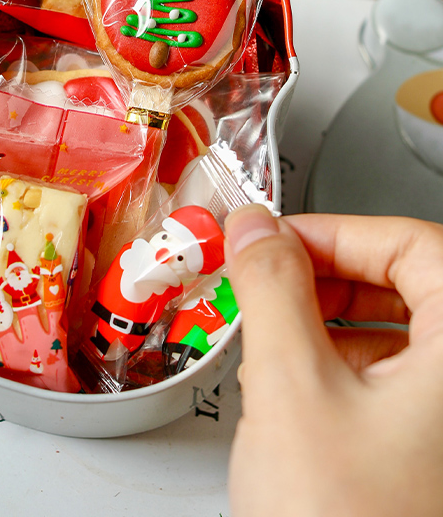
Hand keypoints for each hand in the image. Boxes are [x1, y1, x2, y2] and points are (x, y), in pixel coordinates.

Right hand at [223, 205, 442, 516]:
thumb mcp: (293, 389)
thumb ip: (271, 289)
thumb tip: (257, 231)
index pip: (413, 244)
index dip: (334, 231)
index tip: (275, 239)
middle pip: (411, 283)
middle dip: (326, 276)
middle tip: (268, 280)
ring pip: (402, 332)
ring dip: (330, 320)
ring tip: (275, 336)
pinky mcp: (437, 451)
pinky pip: (399, 378)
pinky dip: (345, 364)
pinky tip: (303, 385)